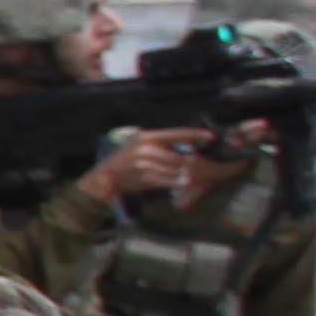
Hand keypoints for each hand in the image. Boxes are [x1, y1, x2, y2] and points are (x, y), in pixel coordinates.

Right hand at [79, 127, 212, 205]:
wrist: (104, 176)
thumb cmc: (125, 162)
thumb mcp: (141, 148)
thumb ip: (162, 148)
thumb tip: (187, 151)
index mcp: (147, 136)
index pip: (177, 133)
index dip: (196, 135)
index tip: (211, 136)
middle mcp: (146, 147)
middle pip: (179, 154)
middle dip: (189, 162)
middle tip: (197, 165)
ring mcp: (144, 162)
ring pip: (174, 168)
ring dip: (184, 173)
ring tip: (190, 176)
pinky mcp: (142, 176)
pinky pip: (166, 179)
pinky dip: (176, 181)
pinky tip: (183, 182)